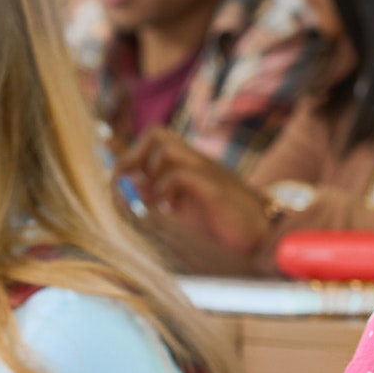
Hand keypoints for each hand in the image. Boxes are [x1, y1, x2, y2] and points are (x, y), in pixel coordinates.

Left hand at [116, 130, 271, 254]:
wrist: (265, 238)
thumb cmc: (223, 228)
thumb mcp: (181, 213)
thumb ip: (154, 201)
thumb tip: (124, 190)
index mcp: (187, 167)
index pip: (151, 142)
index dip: (124, 148)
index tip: (107, 160)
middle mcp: (196, 163)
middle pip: (157, 134)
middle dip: (132, 157)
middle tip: (126, 186)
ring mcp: (208, 172)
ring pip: (165, 148)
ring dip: (148, 172)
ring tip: (152, 200)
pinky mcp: (215, 189)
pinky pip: (180, 173)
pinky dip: (165, 188)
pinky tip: (170, 209)